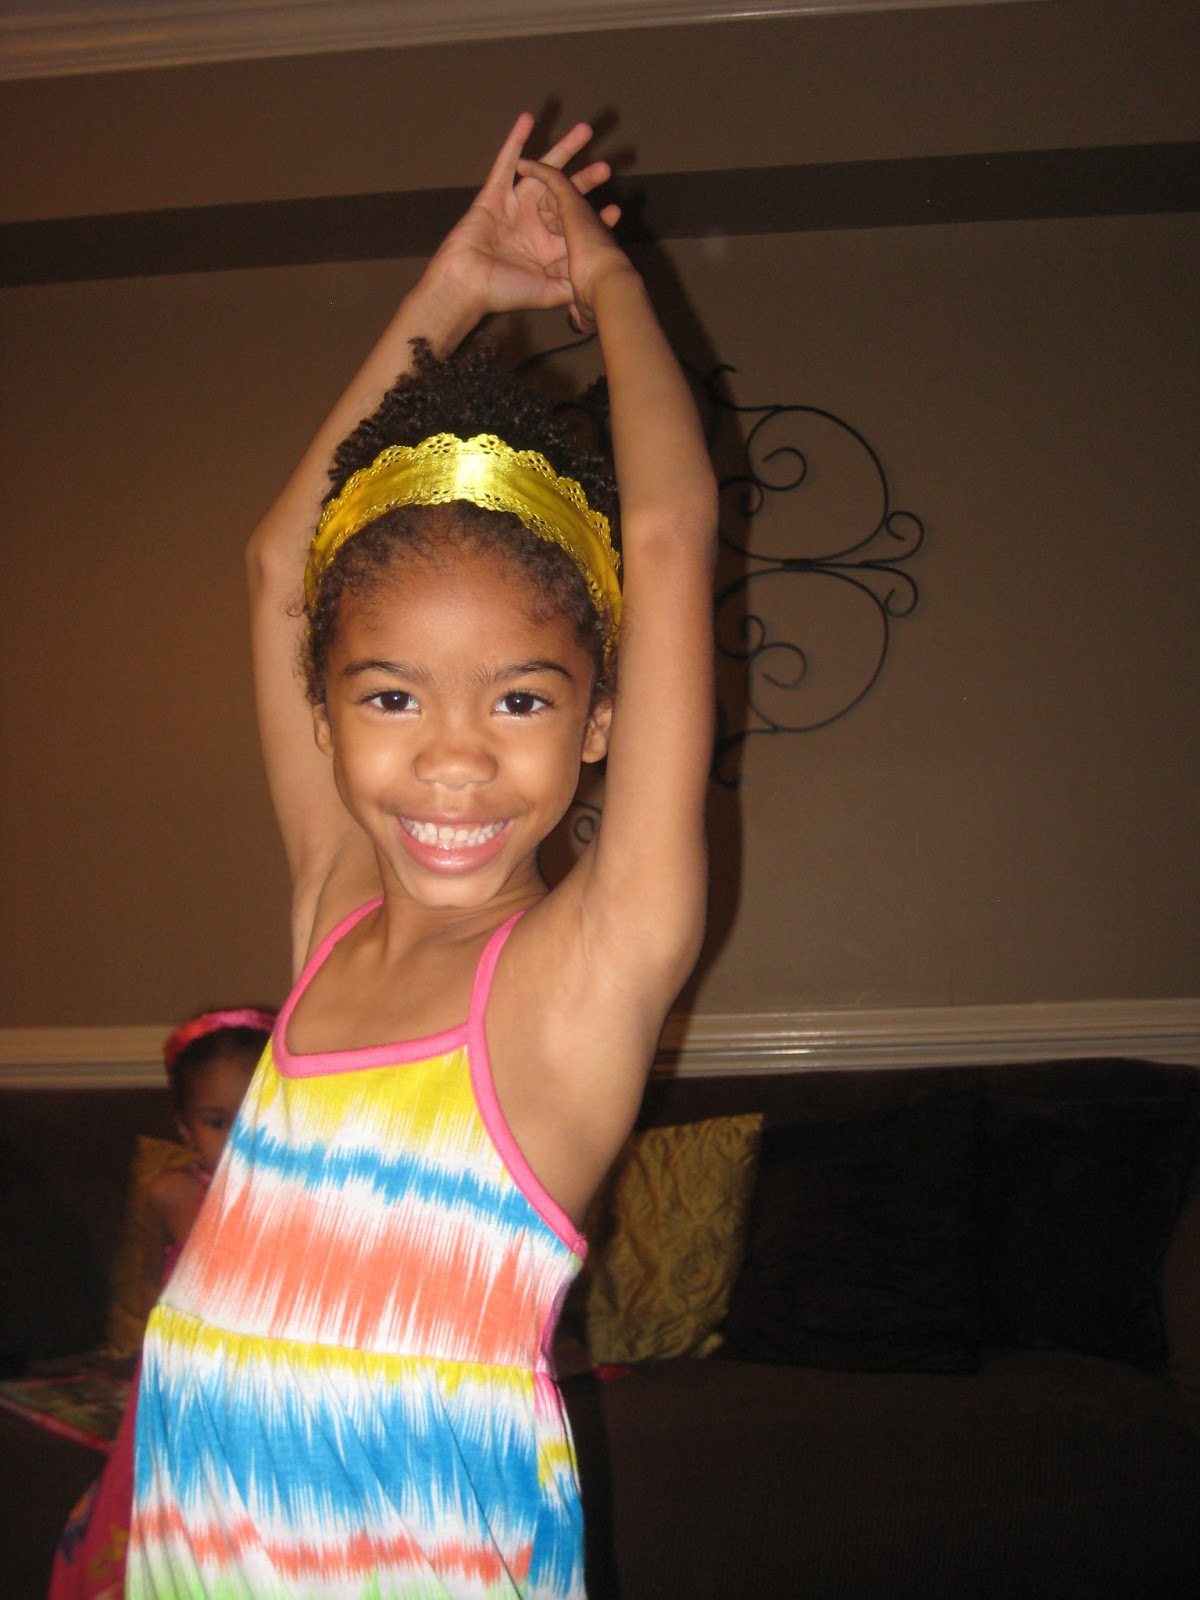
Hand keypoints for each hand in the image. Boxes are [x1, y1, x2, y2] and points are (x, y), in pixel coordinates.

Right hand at [432, 112, 621, 319]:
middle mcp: (532, 223)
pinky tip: (527, 119)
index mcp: (546, 247)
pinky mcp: (492, 195)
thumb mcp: (547, 292)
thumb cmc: (503, 293)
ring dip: (562, 151)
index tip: (615, 212)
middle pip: (563, 194)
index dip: (594, 218)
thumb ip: (571, 286)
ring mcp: (513, 207)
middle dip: (585, 180)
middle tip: (606, 168)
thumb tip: (597, 287)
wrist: (467, 287)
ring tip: (584, 131)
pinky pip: (504, 163)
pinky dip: (515, 141)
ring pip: (542, 172)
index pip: (575, 226)